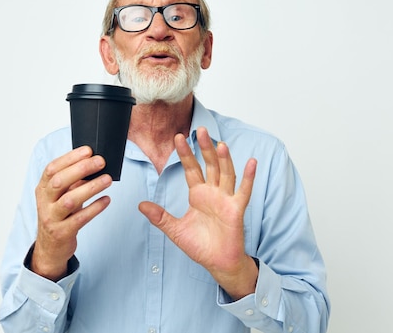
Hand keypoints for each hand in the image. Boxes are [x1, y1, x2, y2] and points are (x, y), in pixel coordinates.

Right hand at [32, 146, 111, 280]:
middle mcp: (44, 203)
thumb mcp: (61, 196)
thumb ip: (72, 181)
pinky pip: (80, 219)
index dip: (70, 158)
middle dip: (81, 169)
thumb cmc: (59, 216)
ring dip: (90, 188)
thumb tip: (94, 163)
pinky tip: (106, 200)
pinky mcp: (62, 233)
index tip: (88, 150)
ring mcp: (52, 218)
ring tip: (108, 179)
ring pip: (69, 200)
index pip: (52, 169)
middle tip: (101, 162)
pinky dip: (95, 208)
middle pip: (59, 181)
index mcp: (42, 189)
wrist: (50, 248)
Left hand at [139, 127, 257, 298]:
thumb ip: (160, 217)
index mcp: (198, 195)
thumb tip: (141, 205)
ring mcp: (226, 200)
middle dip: (205, 148)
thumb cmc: (200, 246)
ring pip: (226, 174)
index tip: (178, 137)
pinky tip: (251, 162)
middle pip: (210, 165)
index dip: (185, 154)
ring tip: (220, 143)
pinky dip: (248, 177)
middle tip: (200, 129)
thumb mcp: (175, 230)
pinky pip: (243, 191)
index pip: (191, 169)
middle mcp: (213, 193)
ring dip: (224, 159)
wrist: (217, 263)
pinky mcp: (236, 209)